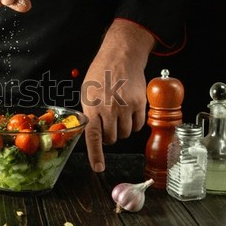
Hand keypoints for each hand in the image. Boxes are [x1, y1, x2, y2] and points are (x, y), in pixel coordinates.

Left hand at [81, 19, 154, 171]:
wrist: (120, 57)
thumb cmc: (100, 74)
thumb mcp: (86, 93)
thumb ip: (89, 114)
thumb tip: (91, 133)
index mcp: (92, 107)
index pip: (94, 137)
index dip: (96, 154)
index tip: (98, 168)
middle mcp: (109, 109)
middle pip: (111, 138)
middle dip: (109, 136)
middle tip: (108, 124)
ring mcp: (125, 107)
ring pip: (125, 134)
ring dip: (121, 130)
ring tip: (118, 114)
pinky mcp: (139, 104)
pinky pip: (138, 126)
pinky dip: (134, 124)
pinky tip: (129, 112)